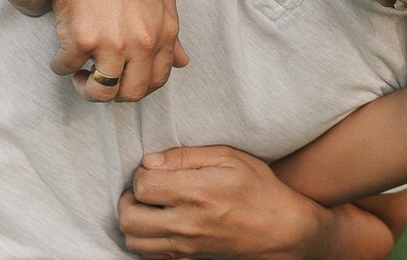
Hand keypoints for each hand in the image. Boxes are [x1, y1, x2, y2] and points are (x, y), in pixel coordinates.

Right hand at [46, 0, 188, 102]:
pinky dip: (61, 64)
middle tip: (100, 80)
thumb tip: (182, 62)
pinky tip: (62, 52)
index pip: (158, 80)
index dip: (138, 85)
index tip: (124, 79)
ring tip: (81, 74)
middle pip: (131, 94)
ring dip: (86, 88)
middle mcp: (142, 42)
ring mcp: (113, 43)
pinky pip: (67, 69)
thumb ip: (171, 32)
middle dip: (113, 94)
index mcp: (165, 31)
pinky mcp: (82, 40)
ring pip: (101, 93)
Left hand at [119, 145, 318, 258]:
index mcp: (196, 192)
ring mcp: (185, 246)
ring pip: (133, 240)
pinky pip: (148, 255)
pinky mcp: (186, 259)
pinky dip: (144, 238)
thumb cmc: (256, 186)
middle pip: (129, 217)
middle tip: (145, 184)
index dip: (142, 171)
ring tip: (148, 203)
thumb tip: (150, 160)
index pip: (143, 185)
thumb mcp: (228, 157)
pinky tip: (159, 221)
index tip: (156, 166)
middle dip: (128, 197)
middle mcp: (186, 223)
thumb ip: (186, 156)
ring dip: (133, 219)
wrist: (278, 228)